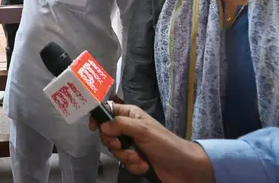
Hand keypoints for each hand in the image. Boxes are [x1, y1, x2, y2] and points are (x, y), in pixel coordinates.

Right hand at [89, 104, 213, 182]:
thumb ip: (120, 125)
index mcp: (130, 115)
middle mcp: (129, 128)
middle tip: (121, 145)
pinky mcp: (135, 159)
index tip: (95, 128)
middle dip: (114, 143)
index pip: (108, 110)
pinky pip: (124, 162)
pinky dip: (133, 166)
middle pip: (107, 133)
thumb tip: (103, 126)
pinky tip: (144, 165)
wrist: (183, 168)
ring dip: (126, 157)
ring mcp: (132, 144)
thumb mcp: (143, 130)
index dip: (99, 117)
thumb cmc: (166, 144)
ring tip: (139, 158)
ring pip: (115, 150)